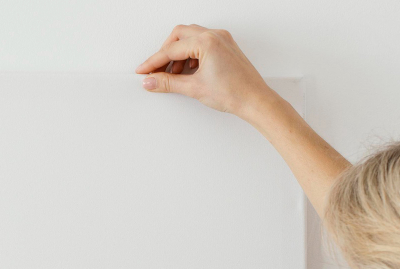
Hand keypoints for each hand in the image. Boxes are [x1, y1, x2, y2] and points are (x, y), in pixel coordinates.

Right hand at [134, 25, 276, 119]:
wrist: (256, 102)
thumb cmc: (235, 94)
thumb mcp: (195, 88)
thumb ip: (169, 83)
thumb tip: (151, 81)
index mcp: (206, 41)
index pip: (171, 49)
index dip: (154, 62)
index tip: (143, 71)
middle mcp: (215, 35)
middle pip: (179, 36)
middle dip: (165, 53)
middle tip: (157, 71)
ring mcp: (222, 40)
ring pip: (191, 38)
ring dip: (179, 54)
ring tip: (174, 75)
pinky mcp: (226, 47)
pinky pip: (203, 43)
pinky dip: (192, 55)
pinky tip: (189, 71)